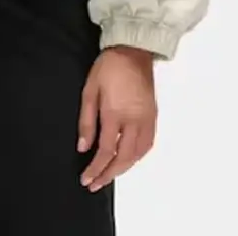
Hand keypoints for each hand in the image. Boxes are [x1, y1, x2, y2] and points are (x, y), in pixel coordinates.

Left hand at [78, 45, 156, 191]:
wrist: (133, 52)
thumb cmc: (108, 68)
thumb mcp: (89, 90)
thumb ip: (86, 121)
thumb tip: (83, 147)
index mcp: (115, 113)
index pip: (106, 151)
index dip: (96, 168)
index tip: (86, 179)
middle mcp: (134, 121)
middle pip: (123, 158)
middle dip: (109, 174)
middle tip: (95, 184)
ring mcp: (147, 120)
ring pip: (138, 155)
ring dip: (123, 169)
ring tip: (108, 175)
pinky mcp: (154, 117)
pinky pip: (147, 145)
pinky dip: (137, 157)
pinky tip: (128, 160)